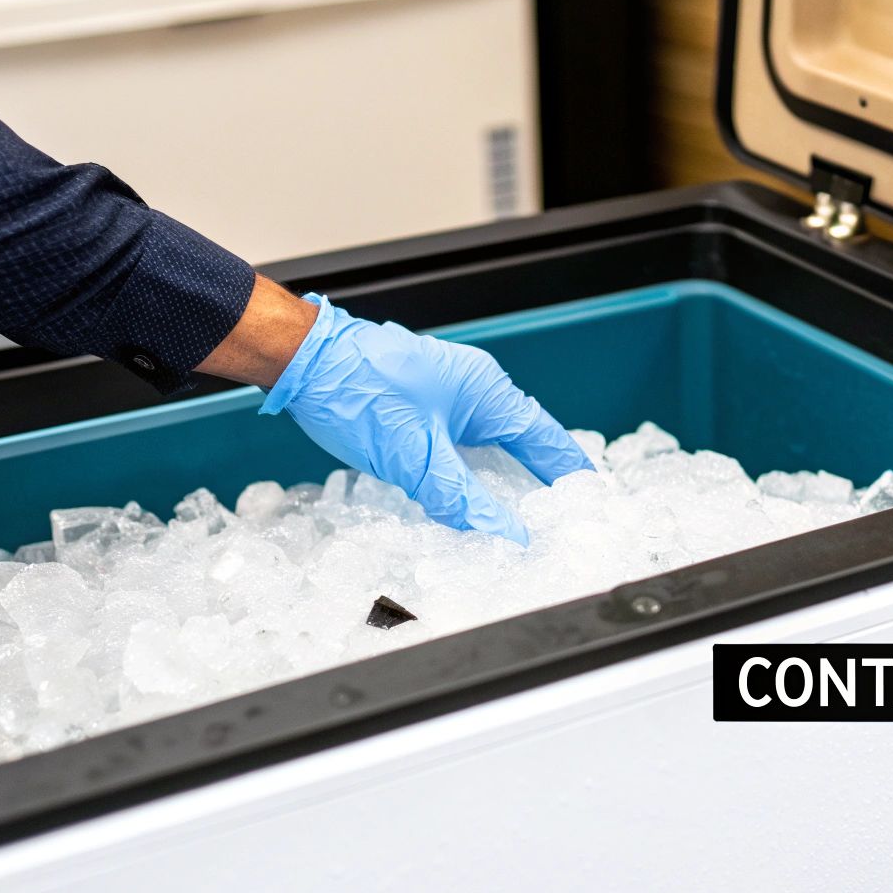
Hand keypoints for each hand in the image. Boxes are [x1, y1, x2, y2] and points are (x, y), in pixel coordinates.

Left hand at [239, 288, 590, 542]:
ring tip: (523, 513)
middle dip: (542, 480)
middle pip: (524, 440)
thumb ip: (461, 498)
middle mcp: (474, 388)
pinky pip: (462, 440)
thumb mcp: (415, 456)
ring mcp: (447, 393)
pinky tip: (467, 492)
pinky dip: (473, 469)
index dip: (570, 475)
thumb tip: (505, 533)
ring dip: (506, 475)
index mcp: (487, 393)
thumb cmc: (356, 389)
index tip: (589, 502)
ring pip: (491, 442)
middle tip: (560, 517)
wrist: (303, 359)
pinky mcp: (421, 402)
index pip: (546, 440)